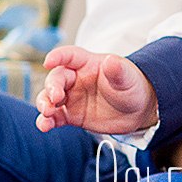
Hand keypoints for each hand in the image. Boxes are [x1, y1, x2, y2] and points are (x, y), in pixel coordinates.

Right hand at [35, 45, 156, 134]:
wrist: (137, 110)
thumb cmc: (132, 86)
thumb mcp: (128, 78)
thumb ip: (118, 70)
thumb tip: (111, 61)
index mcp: (88, 63)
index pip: (69, 55)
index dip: (58, 56)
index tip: (48, 62)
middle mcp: (76, 79)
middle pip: (56, 78)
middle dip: (52, 87)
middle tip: (56, 98)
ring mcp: (71, 97)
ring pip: (49, 98)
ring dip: (44, 103)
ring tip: (47, 112)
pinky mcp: (71, 115)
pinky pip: (54, 117)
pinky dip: (46, 121)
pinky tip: (45, 126)